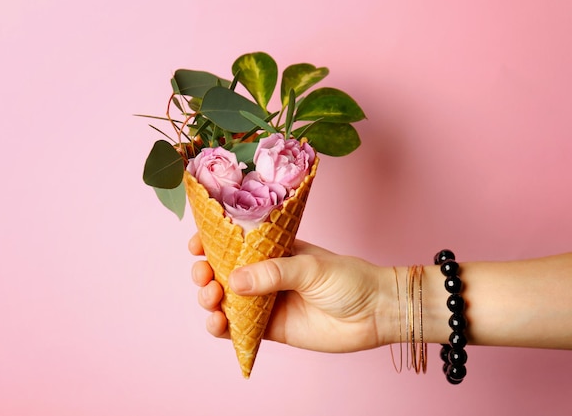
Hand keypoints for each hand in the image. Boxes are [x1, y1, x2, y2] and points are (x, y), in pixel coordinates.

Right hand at [189, 233, 395, 352]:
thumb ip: (274, 273)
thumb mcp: (311, 267)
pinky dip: (222, 328)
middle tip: (205, 276)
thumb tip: (233, 279)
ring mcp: (266, 301)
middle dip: (205, 272)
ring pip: (226, 300)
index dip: (212, 242)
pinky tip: (217, 324)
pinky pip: (238, 328)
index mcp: (274, 250)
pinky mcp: (270, 328)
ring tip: (212, 299)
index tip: (196, 244)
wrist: (375, 313)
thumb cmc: (349, 279)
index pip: (236, 243)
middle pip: (223, 272)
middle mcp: (266, 274)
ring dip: (209, 299)